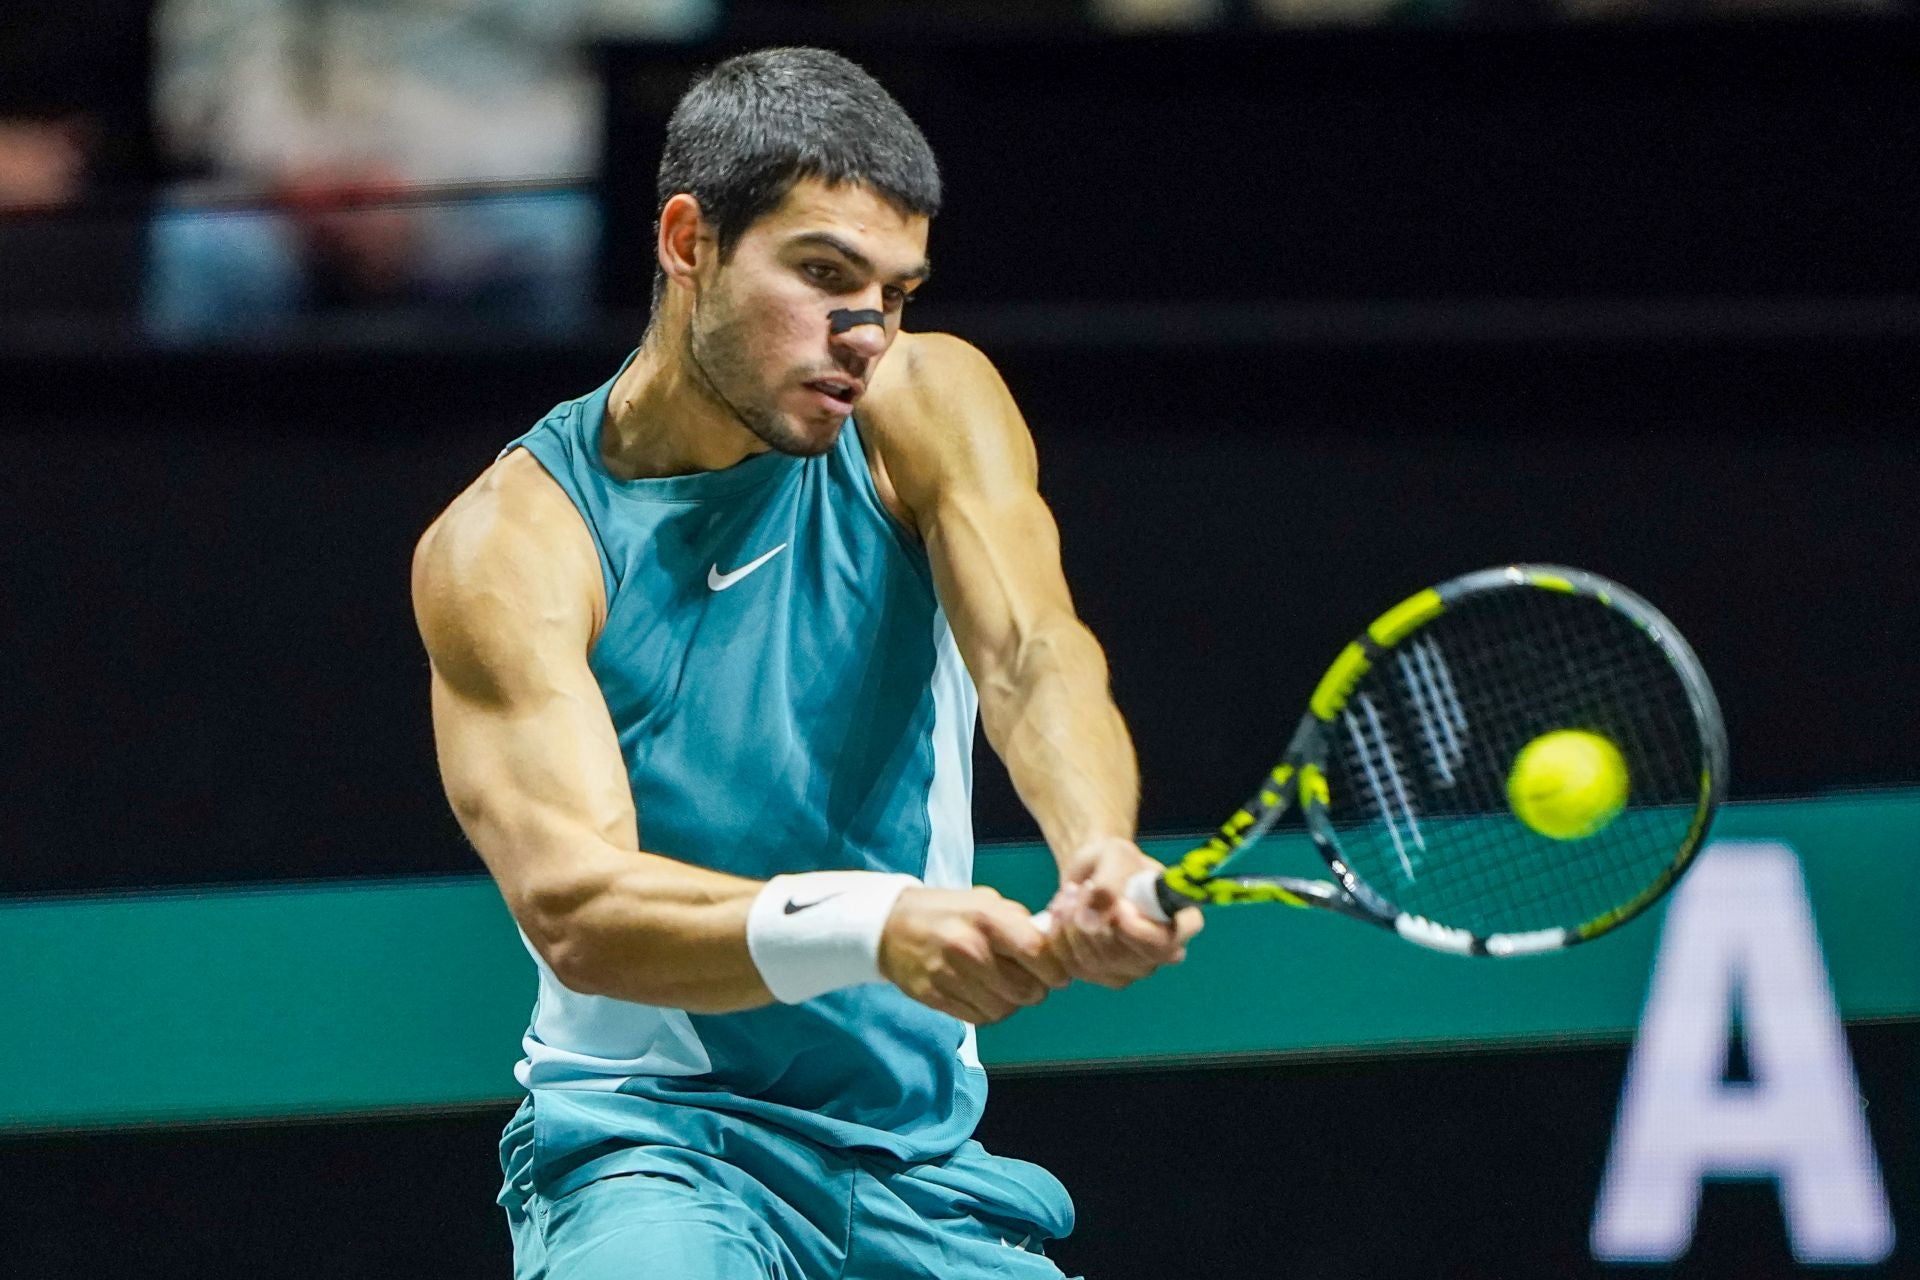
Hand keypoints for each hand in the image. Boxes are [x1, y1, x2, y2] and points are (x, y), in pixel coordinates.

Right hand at [879, 886, 1069, 1024]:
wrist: (889, 925)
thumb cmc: (946, 911)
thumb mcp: (984, 900)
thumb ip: (1018, 921)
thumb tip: (1051, 944)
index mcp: (986, 916)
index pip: (1037, 952)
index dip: (1055, 968)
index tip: (1057, 972)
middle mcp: (969, 947)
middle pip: (1027, 989)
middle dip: (1036, 989)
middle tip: (1029, 981)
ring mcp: (949, 975)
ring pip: (1005, 1009)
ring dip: (1011, 1003)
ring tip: (1003, 987)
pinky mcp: (934, 997)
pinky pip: (980, 1018)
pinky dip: (989, 1011)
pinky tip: (983, 995)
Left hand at [1044, 837, 1202, 989]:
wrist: (1091, 874)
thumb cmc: (1113, 861)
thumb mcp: (1114, 856)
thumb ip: (1109, 883)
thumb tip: (1092, 922)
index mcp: (1181, 919)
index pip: (1174, 940)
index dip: (1142, 932)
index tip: (1118, 908)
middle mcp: (1163, 951)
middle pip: (1129, 956)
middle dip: (1094, 922)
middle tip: (1079, 890)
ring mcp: (1133, 968)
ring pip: (1097, 962)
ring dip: (1071, 925)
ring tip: (1069, 895)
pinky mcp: (1101, 975)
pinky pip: (1074, 966)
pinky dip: (1059, 937)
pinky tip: (1061, 913)